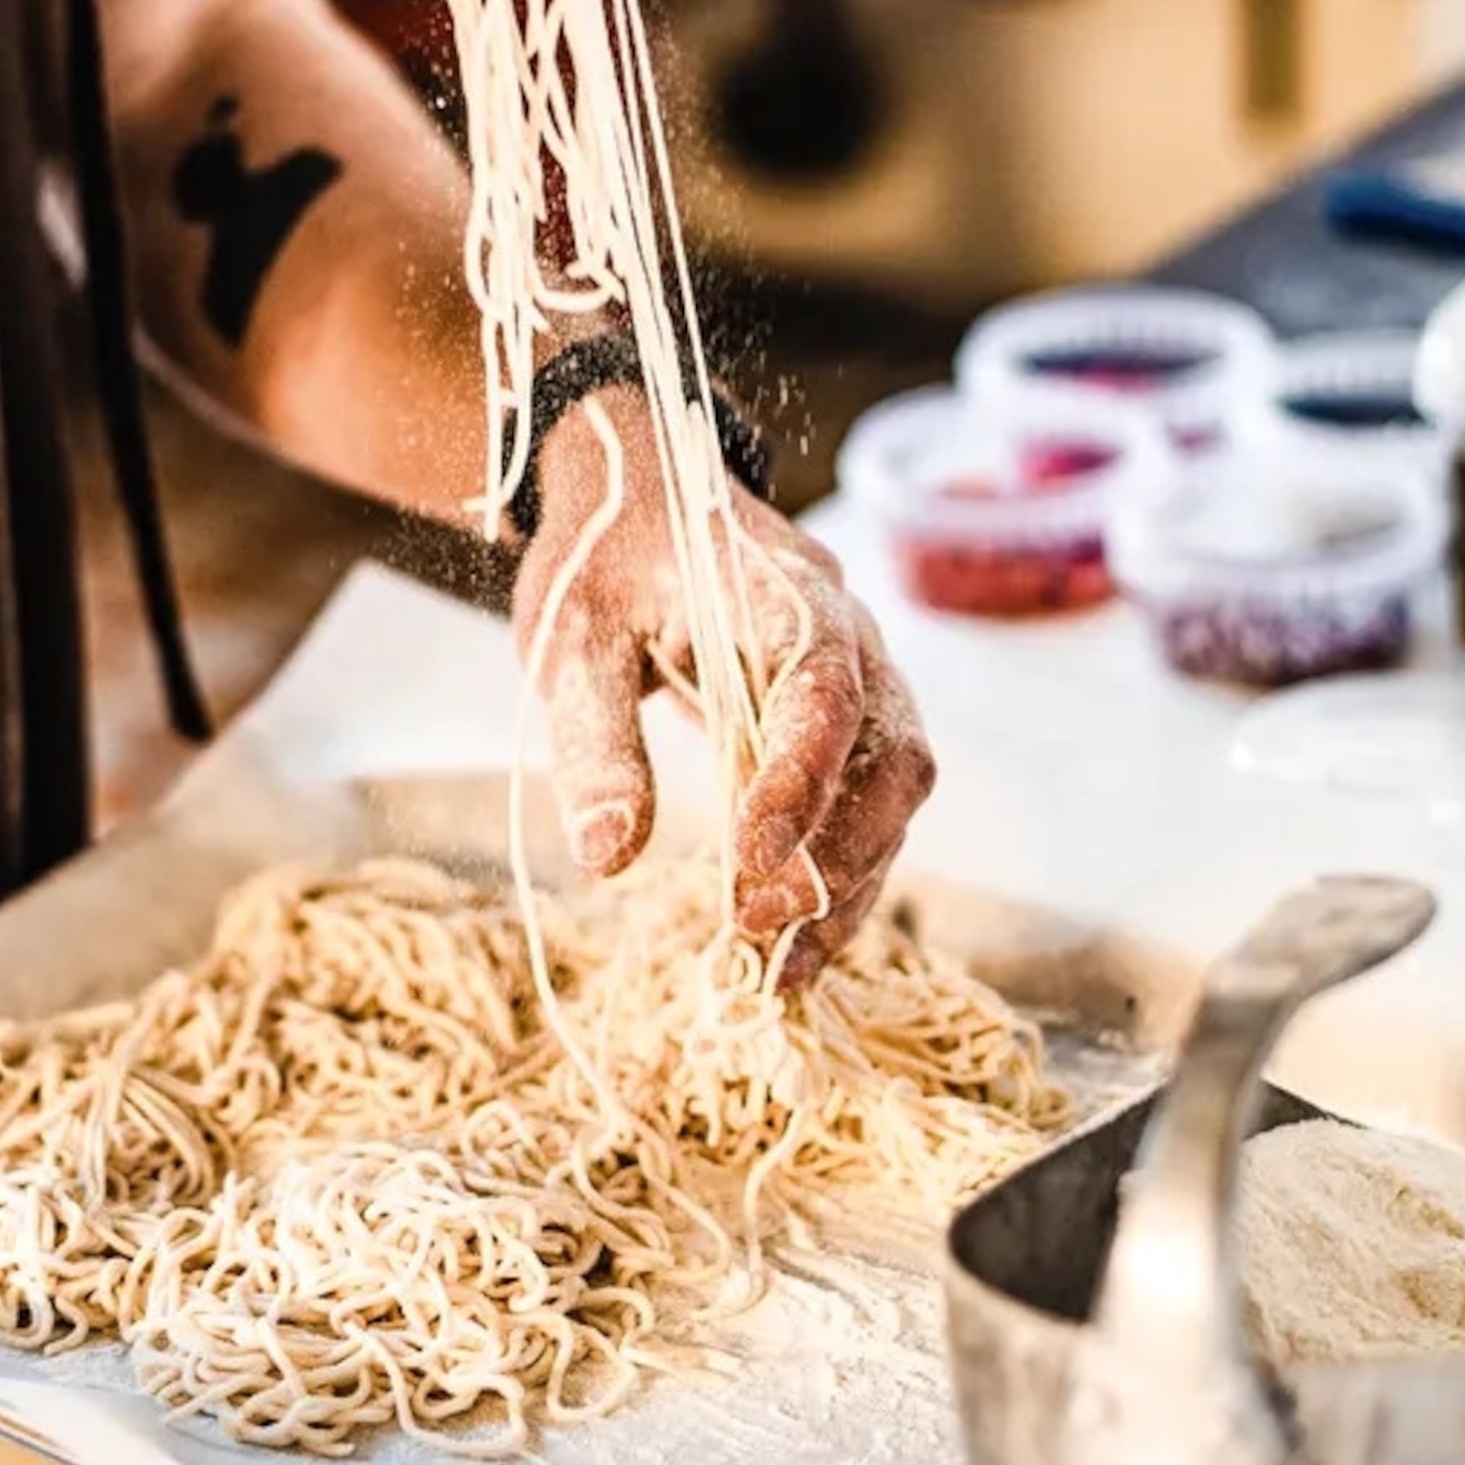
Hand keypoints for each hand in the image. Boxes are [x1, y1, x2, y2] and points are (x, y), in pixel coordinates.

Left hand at [516, 390, 936, 986]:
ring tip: (778, 972)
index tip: (747, 868)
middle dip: (838, 859)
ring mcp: (863, 681)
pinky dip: (842, 879)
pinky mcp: (849, 724)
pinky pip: (872, 806)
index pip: (823, 691)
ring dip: (848, 887)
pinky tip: (794, 943)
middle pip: (893, 757)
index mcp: (783, 594)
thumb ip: (592, 738)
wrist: (639, 492)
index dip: (800, 782)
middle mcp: (850, 637)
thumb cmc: (603, 561)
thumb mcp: (568, 639)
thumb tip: (610, 857)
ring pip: (896, 793)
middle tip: (756, 935)